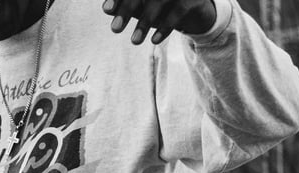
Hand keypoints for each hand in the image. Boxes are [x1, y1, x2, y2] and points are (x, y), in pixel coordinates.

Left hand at [102, 0, 216, 44]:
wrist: (192, 6)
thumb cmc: (158, 4)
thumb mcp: (140, 4)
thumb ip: (124, 4)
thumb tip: (107, 9)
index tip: (106, 10)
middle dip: (127, 9)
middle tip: (114, 30)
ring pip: (160, 1)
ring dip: (145, 23)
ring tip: (134, 42)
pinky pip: (178, 11)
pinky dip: (165, 27)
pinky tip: (154, 41)